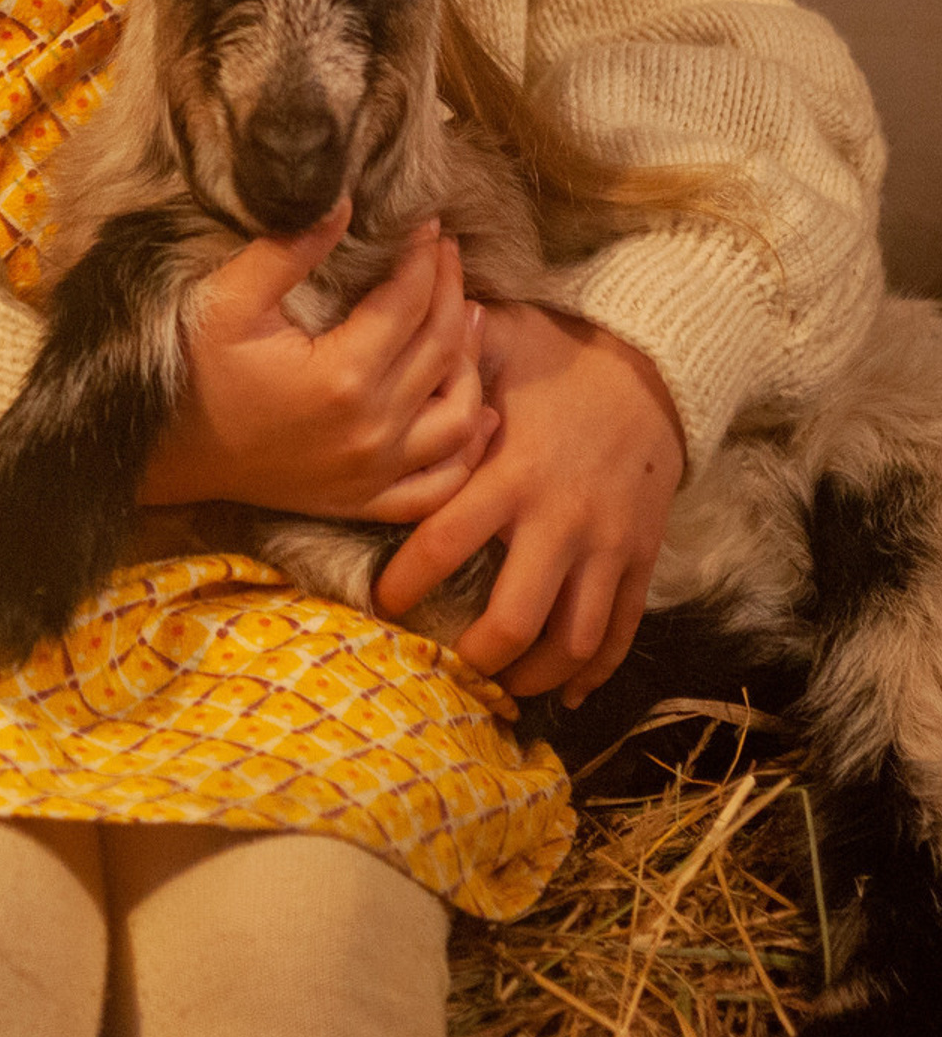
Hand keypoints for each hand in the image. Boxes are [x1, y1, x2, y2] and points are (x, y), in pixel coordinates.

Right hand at [139, 207, 495, 522]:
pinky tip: (478, 417)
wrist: (168, 451)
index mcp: (343, 375)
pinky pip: (438, 484)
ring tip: (469, 317)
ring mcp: (373, 472)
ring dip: (471, 364)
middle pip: (440, 349)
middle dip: (450, 290)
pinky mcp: (364, 500)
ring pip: (456, 417)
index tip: (428, 223)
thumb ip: (287, 251)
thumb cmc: (194, 370)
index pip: (408, 302)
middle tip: (447, 253)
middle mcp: (372, 428)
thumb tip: (342, 203)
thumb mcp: (229, 301)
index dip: (423, 257)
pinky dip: (468, 452)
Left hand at [374, 304, 683, 702]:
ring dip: (534, 676)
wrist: (654, 371)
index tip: (382, 602)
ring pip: (573, 640)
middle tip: (444, 664)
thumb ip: (443, 358)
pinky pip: (622, 631)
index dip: (406, 582)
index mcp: (510, 472)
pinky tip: (567, 695)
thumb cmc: (557, 355)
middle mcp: (559, 520)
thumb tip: (385, 352)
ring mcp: (606, 546)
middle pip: (515, 617)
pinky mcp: (641, 558)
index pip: (444, 542)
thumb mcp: (496, 342)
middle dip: (475, 655)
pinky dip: (595, 671)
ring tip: (500, 686)